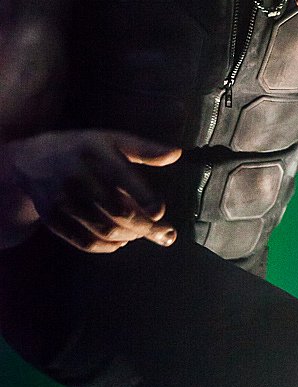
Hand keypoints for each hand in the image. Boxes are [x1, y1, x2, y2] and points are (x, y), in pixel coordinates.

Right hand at [6, 130, 180, 252]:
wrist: (31, 160)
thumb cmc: (82, 148)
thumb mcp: (110, 139)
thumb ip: (144, 149)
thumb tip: (176, 154)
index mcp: (95, 153)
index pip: (125, 180)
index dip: (146, 200)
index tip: (161, 212)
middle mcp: (77, 176)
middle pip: (118, 212)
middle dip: (145, 227)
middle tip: (164, 233)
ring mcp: (62, 199)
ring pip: (103, 230)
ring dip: (130, 237)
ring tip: (143, 234)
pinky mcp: (51, 217)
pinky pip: (84, 241)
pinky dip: (107, 247)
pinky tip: (121, 242)